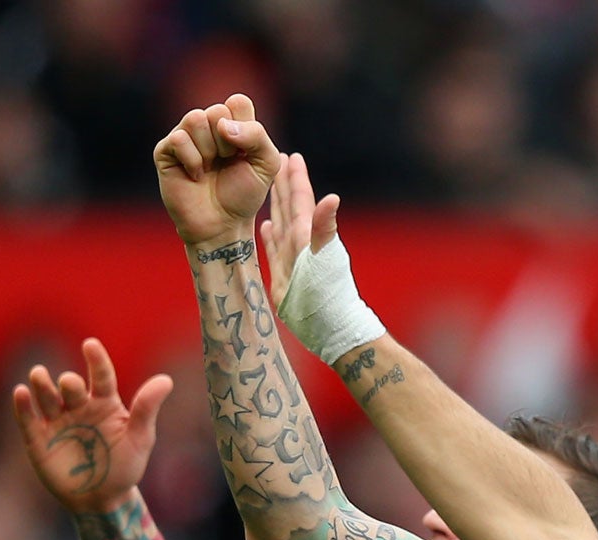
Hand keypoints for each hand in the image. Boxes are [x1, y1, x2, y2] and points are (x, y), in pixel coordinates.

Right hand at [12, 338, 172, 513]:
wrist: (103, 499)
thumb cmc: (125, 466)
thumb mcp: (140, 439)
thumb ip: (147, 409)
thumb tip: (166, 380)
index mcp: (105, 404)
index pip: (101, 376)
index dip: (96, 360)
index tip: (90, 345)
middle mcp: (79, 407)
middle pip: (69, 386)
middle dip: (67, 383)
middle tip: (70, 384)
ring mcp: (57, 421)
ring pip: (45, 396)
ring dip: (41, 385)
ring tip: (39, 375)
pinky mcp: (38, 438)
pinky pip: (28, 418)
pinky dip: (23, 405)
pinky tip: (21, 393)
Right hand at [153, 93, 281, 247]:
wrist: (223, 224)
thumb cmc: (244, 194)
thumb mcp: (266, 165)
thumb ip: (257, 136)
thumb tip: (221, 124)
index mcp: (232, 123)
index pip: (238, 102)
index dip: (246, 127)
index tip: (246, 153)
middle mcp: (206, 125)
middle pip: (217, 111)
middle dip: (229, 143)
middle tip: (227, 163)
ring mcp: (184, 136)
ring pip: (196, 118)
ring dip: (210, 150)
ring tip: (210, 168)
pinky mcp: (166, 150)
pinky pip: (179, 139)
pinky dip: (193, 161)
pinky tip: (195, 175)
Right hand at [263, 150, 340, 312]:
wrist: (326, 325)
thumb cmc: (327, 292)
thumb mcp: (324, 257)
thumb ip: (325, 227)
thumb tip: (332, 197)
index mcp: (308, 234)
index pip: (301, 199)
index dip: (296, 177)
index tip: (291, 155)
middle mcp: (300, 242)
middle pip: (288, 205)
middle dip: (282, 183)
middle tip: (275, 158)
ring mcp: (292, 256)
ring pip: (279, 222)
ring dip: (274, 204)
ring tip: (266, 186)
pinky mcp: (283, 272)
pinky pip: (274, 247)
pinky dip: (269, 234)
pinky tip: (265, 224)